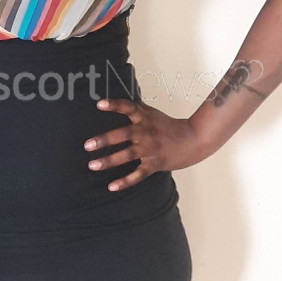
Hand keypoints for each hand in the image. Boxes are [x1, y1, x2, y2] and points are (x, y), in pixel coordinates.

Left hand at [83, 98, 209, 190]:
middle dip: (105, 140)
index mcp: (144, 118)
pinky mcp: (154, 164)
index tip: (99, 105)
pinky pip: (137, 174)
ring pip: (126, 155)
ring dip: (108, 161)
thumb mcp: (153, 113)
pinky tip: (111, 186)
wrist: (194, 139)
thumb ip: (137, 108)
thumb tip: (124, 94)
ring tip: (92, 165)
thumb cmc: (170, 126)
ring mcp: (150, 149)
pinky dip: (125, 182)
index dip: (114, 105)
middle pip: (123, 134)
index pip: (128, 108)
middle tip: (87, 145)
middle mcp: (145, 132)